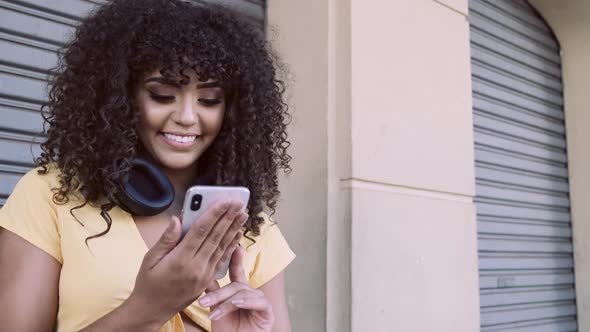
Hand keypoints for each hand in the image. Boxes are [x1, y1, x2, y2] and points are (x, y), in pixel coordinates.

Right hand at [128, 200, 247, 325]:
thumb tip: (176, 219)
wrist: (152, 310)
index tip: (224, 201)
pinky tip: (238, 234)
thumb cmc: (148, 283)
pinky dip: (231, 245)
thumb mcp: (150, 259)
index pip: (201, 231)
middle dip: (228, 218)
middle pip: (215, 237)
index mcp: (180, 259)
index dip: (214, 214)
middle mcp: (196, 267)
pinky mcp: (208, 280)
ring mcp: (204, 275)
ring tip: (243, 214)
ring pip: (222, 247)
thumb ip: (166, 239)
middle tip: (238, 203)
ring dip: (234, 229)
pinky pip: (222, 260)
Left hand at [200, 246, 274, 331]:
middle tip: (203, 302)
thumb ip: (213, 292)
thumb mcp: (215, 310)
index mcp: (239, 292)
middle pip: (236, 285)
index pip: (236, 272)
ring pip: (244, 294)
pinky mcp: (268, 312)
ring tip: (213, 313)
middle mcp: (251, 295)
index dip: (235, 259)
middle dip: (219, 293)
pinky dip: (246, 302)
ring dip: (227, 303)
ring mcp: (261, 302)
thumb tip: (202, 272)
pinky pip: (259, 302)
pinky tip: (236, 304)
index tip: (233, 245)